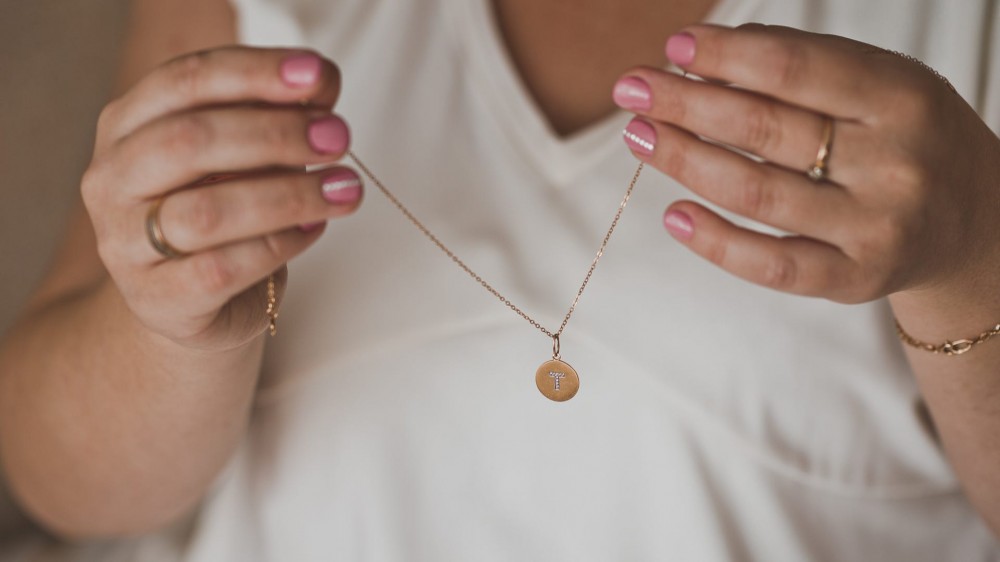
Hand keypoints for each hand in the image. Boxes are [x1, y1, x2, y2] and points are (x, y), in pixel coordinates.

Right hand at [82, 47, 361, 349]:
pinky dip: (278, 245)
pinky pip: (222, 269)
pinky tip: (313, 228)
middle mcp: (112, 179)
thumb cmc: (224, 207)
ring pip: (206, 212)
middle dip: (276, 134)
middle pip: (189, 140)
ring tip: (344, 189)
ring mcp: (125, 243)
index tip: (318, 75)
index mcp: (127, 123)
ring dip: (288, 196)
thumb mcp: (245, 153)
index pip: (185, 80)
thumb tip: (322, 81)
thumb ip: (275, 113)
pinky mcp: (158, 299)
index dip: (255, 72)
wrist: (196, 299)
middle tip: (339, 137)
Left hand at [614, 24, 999, 303]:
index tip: (674, 47)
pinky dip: (716, 242)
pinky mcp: (855, 278)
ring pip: (757, 192)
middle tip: (632, 90)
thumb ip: (806, 67)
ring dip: (685, 161)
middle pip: (765, 128)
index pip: (796, 67)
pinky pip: (772, 264)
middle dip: (686, 105)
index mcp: (901, 97)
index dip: (726, 56)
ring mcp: (876, 227)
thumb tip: (708, 57)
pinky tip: (674, 215)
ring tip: (639, 137)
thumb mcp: (881, 84)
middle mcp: (894, 163)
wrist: (973, 220)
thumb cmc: (907, 138)